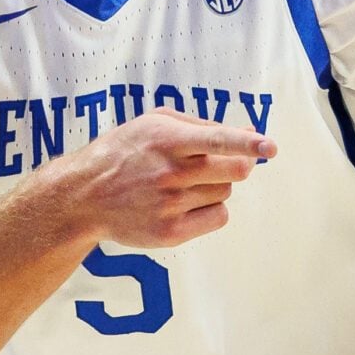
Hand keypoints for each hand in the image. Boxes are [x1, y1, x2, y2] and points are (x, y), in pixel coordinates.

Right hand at [51, 109, 276, 248]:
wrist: (84, 196)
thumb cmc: (124, 152)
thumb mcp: (154, 122)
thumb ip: (201, 124)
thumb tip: (249, 131)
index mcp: (166, 140)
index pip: (217, 140)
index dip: (248, 143)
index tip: (269, 147)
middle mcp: (170, 173)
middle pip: (235, 172)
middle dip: (240, 164)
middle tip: (224, 162)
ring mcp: (170, 205)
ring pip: (226, 192)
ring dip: (216, 185)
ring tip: (183, 183)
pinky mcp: (170, 232)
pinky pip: (218, 217)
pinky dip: (212, 209)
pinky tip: (186, 203)